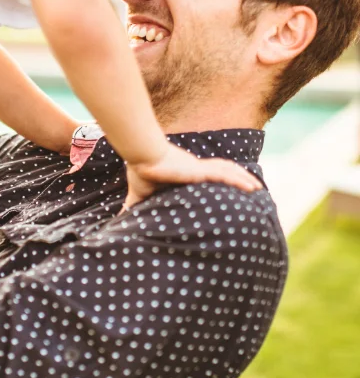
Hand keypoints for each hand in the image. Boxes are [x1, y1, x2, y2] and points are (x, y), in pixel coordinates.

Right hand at [124, 141, 262, 209]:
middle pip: (221, 172)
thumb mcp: (139, 194)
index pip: (207, 176)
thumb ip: (134, 207)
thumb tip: (120, 219)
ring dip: (243, 179)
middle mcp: (195, 169)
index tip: (230, 189)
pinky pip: (225, 175)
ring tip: (257, 188)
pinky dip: (240, 180)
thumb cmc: (140, 171)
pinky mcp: (200, 170)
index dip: (220, 180)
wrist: (141, 158)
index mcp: (185, 174)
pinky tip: (252, 186)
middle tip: (251, 188)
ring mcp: (199, 169)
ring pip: (227, 172)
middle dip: (236, 179)